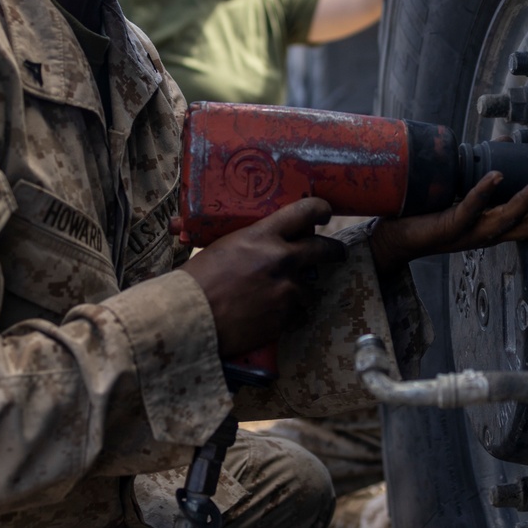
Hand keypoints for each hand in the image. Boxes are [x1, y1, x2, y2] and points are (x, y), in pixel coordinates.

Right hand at [180, 198, 345, 356]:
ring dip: (299, 292)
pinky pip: (300, 315)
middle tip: (337, 254)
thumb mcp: (222, 247)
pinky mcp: (285, 317)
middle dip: (334, 251)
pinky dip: (290, 317)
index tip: (325, 212)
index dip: (320, 209)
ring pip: (309, 288)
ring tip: (279, 299)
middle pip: (323, 249)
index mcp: (262, 236)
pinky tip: (273, 318)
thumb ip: (250, 243)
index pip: (303, 212)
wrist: (190, 317)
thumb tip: (260, 244)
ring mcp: (287, 289)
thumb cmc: (196, 281)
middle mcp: (282, 259)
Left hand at [369, 174, 527, 277]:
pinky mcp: (447, 227)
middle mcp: (483, 234)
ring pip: (503, 219)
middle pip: (524, 227)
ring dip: (527, 201)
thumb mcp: (463, 192)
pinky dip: (483, 193)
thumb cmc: (428, 212)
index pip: (527, 228)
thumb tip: (508, 141)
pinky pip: (468, 209)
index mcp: (489, 228)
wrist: (393, 236)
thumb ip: (485, 173)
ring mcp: (466, 233)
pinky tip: (496, 177)